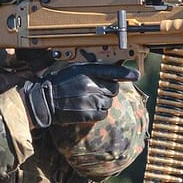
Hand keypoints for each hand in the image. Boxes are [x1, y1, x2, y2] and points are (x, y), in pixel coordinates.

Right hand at [20, 63, 138, 127]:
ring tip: (87, 101)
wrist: (45, 101)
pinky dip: (98, 113)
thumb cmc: (59, 84)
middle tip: (94, 92)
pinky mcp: (89, 113)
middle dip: (107, 90)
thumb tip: (112, 73)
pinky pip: (104, 114)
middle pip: (114, 88)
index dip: (126, 73)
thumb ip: (93, 70)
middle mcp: (90, 84)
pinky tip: (87, 109)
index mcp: (87, 71)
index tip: (136, 75)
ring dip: (102, 102)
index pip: (112, 70)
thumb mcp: (75, 69)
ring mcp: (90, 99)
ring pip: (109, 102)